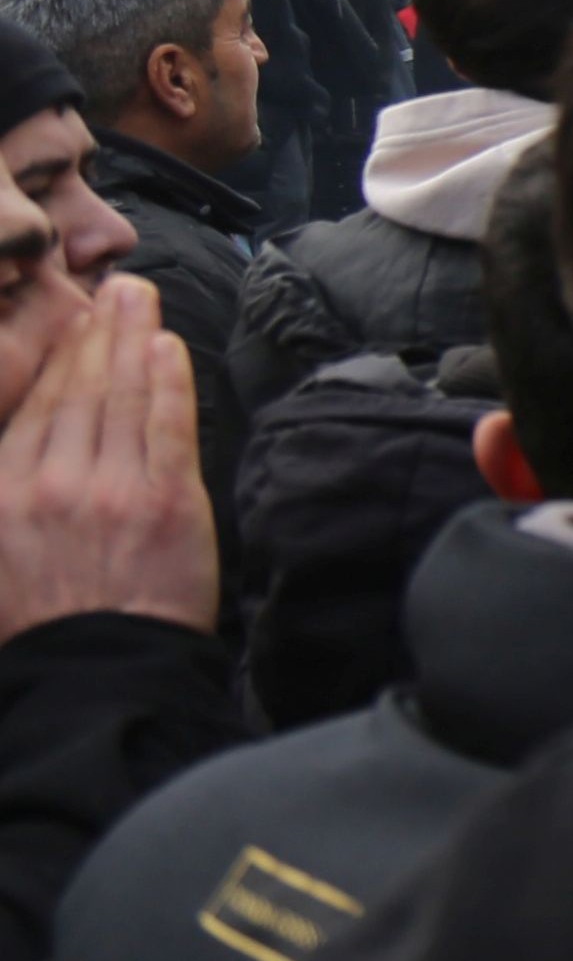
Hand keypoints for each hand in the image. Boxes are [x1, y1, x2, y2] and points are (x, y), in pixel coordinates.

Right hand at [0, 279, 216, 633]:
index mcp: (0, 494)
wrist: (94, 674)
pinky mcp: (167, 501)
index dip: (58, 357)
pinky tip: (168, 346)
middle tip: (114, 287)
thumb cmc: (38, 624)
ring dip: (132, 337)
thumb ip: (6, 492)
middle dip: (97, 331)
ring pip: (121, 395)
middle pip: (77, 389)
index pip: (34, 406)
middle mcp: (48, 482)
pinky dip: (168, 379)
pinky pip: (166, 423)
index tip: (73, 321)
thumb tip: (23, 439)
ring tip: (139, 298)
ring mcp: (109, 488)